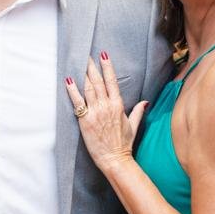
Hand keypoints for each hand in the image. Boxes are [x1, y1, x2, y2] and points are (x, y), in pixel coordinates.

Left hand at [64, 53, 146, 173]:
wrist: (115, 159)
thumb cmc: (123, 144)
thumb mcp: (133, 126)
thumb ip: (138, 111)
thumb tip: (145, 102)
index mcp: (118, 105)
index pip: (112, 81)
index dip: (107, 66)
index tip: (103, 55)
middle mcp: (107, 106)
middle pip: (98, 81)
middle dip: (92, 66)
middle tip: (86, 54)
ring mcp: (95, 112)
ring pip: (88, 88)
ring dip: (83, 74)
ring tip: (79, 62)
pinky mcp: (85, 120)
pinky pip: (77, 102)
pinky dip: (72, 90)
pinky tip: (68, 80)